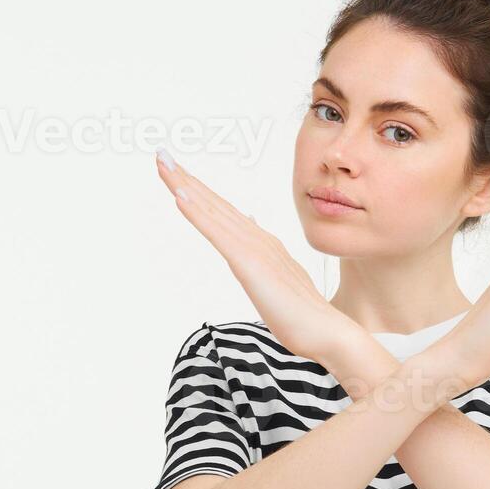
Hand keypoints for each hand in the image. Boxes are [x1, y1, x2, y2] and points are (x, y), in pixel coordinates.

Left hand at [158, 151, 371, 370]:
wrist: (328, 334)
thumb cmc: (304, 318)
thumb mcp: (277, 283)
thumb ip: (264, 259)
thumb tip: (252, 229)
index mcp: (262, 245)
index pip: (224, 213)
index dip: (199, 191)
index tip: (177, 173)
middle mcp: (258, 239)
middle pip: (215, 204)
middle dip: (186, 178)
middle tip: (161, 155)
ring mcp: (254, 249)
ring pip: (213, 211)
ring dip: (186, 186)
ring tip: (163, 164)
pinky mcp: (250, 264)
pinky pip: (217, 233)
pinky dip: (197, 213)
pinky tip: (179, 197)